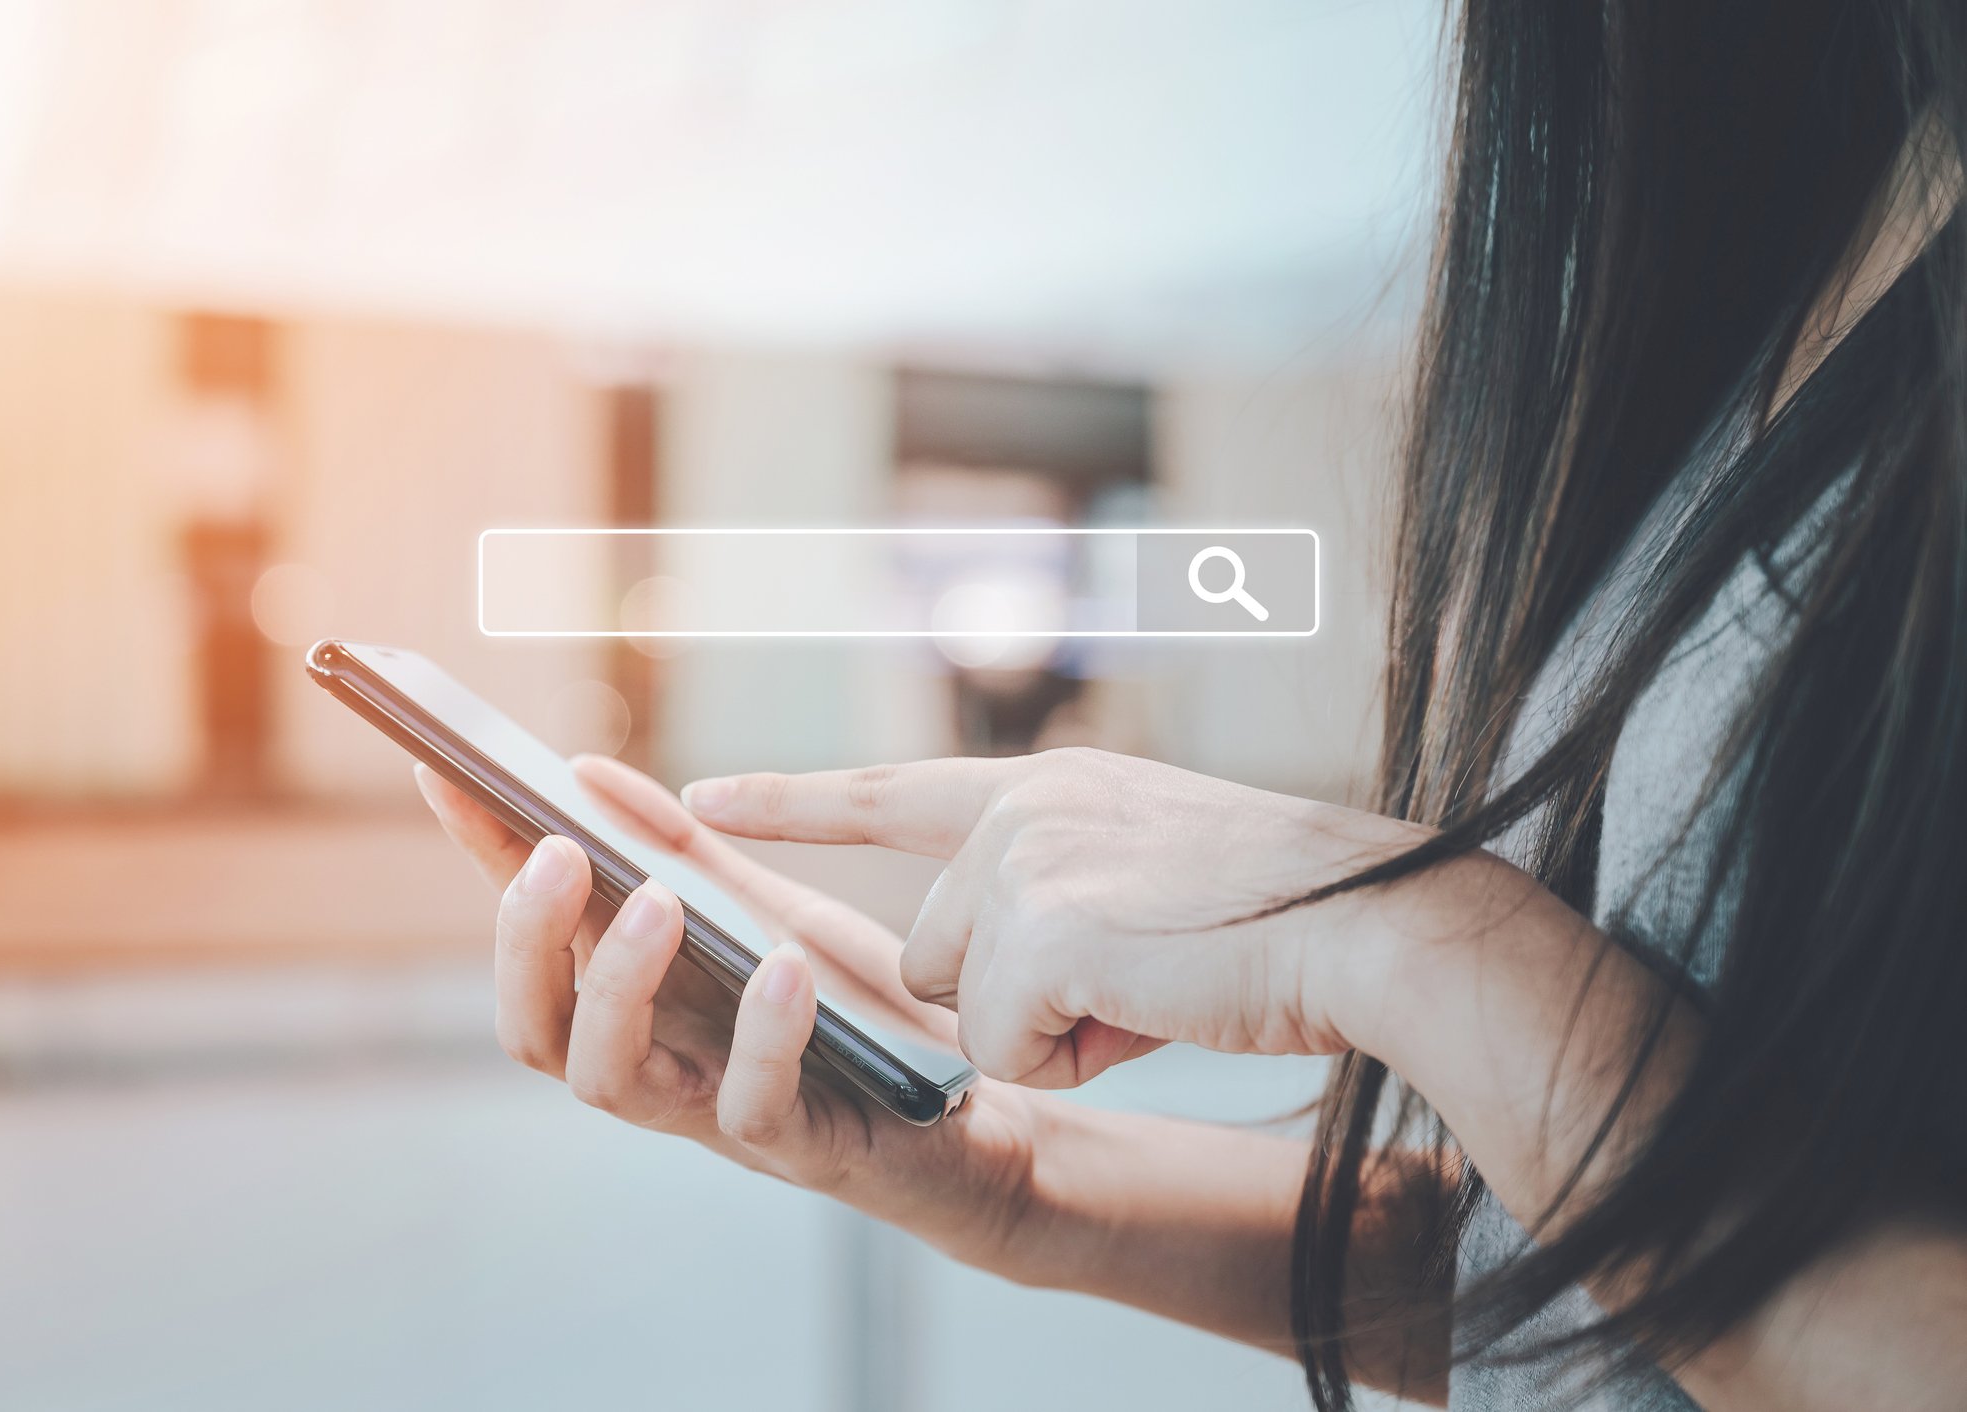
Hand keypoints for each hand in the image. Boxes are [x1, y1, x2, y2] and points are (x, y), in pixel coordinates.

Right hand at [414, 755, 1054, 1274]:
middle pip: (534, 1026)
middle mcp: (657, 1066)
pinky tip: (783, 964)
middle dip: (525, 938)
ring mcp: (717, 1114)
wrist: (977, 1117)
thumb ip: (683, 857)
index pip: (532, 935)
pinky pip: (755, 1105)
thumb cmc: (856, 1018)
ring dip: (617, 986)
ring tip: (655, 901)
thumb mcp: (768, 915)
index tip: (446, 772)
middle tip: (556, 851)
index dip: (482, 861)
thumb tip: (582, 772)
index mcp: (639, 1005)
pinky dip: (761, 1034)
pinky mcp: (803, 1148)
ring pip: (610, 1079)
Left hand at [681, 746, 1459, 1088]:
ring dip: (1054, 1029)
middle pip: (936, 955)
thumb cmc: (1286, 919)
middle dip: (1020, 999)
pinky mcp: (1039, 925)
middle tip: (1138, 976)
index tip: (691, 793)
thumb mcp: (1148, 877)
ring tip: (1156, 984)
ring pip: (968, 1006)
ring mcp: (1023, 860)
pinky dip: (1081, 1056)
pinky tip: (1155, 1007)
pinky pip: (1008, 1048)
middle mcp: (1020, 807)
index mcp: (1048, 788)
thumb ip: (1056, 896)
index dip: (789, 800)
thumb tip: (991, 976)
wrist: (1376, 923)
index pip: (891, 791)